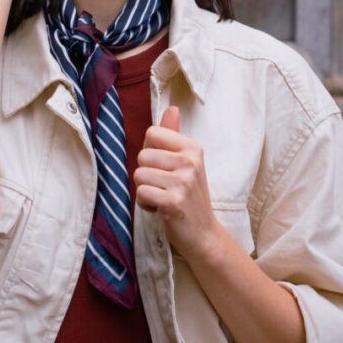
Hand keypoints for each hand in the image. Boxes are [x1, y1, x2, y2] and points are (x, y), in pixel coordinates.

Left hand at [133, 106, 221, 261]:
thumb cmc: (189, 196)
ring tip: (162, 197)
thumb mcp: (186, 163)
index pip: (152, 133)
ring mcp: (183, 182)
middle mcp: (190, 161)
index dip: (150, 152)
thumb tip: (172, 108)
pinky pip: (141, 193)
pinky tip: (160, 209)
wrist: (203, 234)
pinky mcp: (173, 202)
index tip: (164, 168)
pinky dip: (145, 204)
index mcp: (192, 147)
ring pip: (138, 174)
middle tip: (164, 187)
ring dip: (145, 190)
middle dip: (146, 174)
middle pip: (142, 155)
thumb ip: (174, 136)